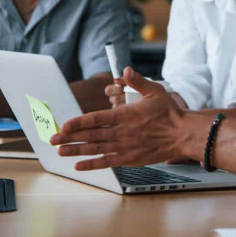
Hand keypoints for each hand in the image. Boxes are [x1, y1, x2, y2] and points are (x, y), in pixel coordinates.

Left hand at [51, 67, 191, 170]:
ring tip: (60, 152)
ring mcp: (125, 146)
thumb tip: (125, 71)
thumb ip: (137, 81)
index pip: (96, 118)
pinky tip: (79, 166)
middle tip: (53, 139)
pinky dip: (92, 164)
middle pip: (91, 135)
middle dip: (70, 137)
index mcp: (126, 115)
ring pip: (96, 149)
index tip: (64, 125)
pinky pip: (107, 162)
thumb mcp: (155, 91)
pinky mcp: (130, 158)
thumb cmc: (169, 112)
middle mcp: (122, 132)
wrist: (182, 134)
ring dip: (76, 150)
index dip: (78, 122)